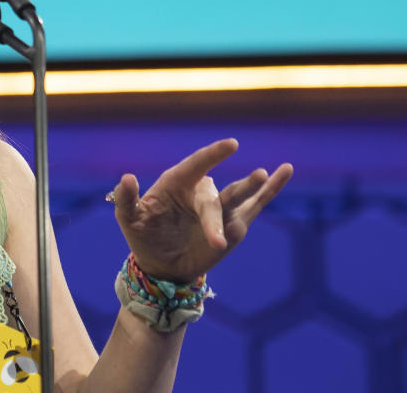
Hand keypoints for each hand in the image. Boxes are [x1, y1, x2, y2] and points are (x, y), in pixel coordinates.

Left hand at [112, 138, 291, 282]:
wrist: (160, 264)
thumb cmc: (143, 235)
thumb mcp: (128, 217)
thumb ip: (125, 198)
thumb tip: (126, 178)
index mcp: (175, 183)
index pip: (195, 165)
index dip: (212, 155)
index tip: (231, 145)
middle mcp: (199, 192)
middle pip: (211, 199)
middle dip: (213, 220)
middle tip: (217, 241)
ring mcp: (219, 208)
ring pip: (237, 195)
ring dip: (252, 186)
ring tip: (264, 174)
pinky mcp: (233, 224)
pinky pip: (255, 205)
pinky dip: (271, 190)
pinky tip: (284, 171)